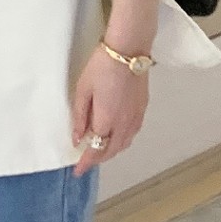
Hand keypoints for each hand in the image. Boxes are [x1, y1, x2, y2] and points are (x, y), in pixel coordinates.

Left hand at [70, 42, 149, 176]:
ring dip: (111, 151)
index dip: (86, 163)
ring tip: (99, 149)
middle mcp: (124, 124)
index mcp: (107, 120)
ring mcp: (136, 117)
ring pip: (124, 144)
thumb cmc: (102, 66)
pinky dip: (122, 140)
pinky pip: (132, 133)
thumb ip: (81, 117)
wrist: (129, 49)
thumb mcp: (83, 89)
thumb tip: (78, 139)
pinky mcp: (143, 108)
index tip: (77, 172)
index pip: (96, 150)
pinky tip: (115, 134)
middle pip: (111, 150)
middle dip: (98, 158)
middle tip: (86, 161)